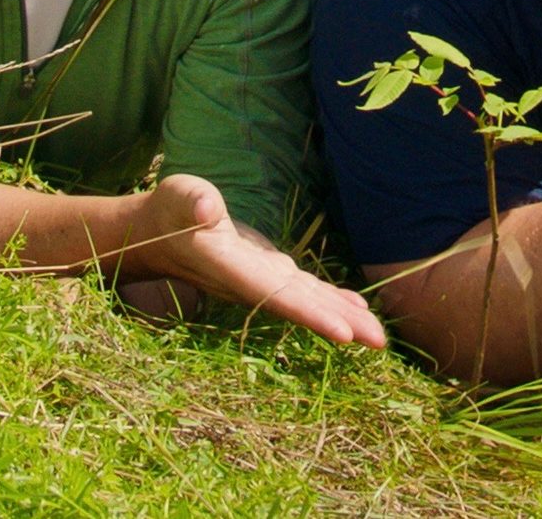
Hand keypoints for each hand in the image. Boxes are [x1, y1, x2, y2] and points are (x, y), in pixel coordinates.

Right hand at [132, 174, 386, 347]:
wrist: (159, 232)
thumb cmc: (171, 211)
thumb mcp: (179, 198)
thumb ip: (192, 203)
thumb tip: (204, 208)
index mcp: (233, 269)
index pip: (278, 296)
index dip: (312, 315)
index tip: (344, 334)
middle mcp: (251, 283)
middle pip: (302, 307)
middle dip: (340, 324)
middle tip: (381, 342)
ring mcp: (262, 280)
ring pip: (308, 302)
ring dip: (343, 317)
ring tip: (378, 334)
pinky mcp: (268, 271)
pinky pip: (304, 291)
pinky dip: (330, 300)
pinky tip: (355, 308)